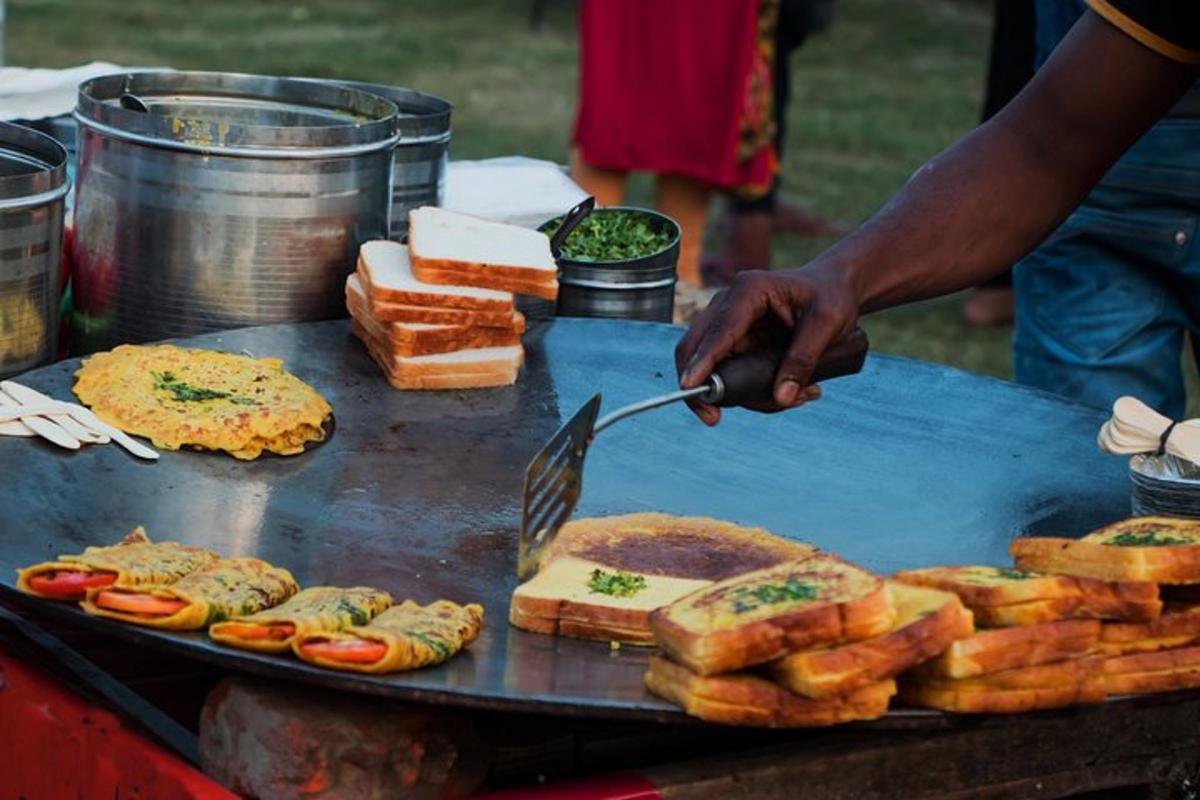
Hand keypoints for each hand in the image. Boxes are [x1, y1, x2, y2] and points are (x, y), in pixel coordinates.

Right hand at [674, 266, 858, 425]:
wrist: (834, 288)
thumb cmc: (832, 297)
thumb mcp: (826, 325)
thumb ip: (803, 360)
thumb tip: (782, 398)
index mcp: (748, 291)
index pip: (718, 331)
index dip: (702, 362)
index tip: (689, 388)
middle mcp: (728, 304)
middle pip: (696, 348)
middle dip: (703, 386)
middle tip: (713, 418)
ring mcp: (728, 325)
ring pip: (713, 368)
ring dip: (743, 394)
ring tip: (799, 397)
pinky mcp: (736, 343)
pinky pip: (730, 375)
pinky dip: (753, 391)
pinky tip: (791, 391)